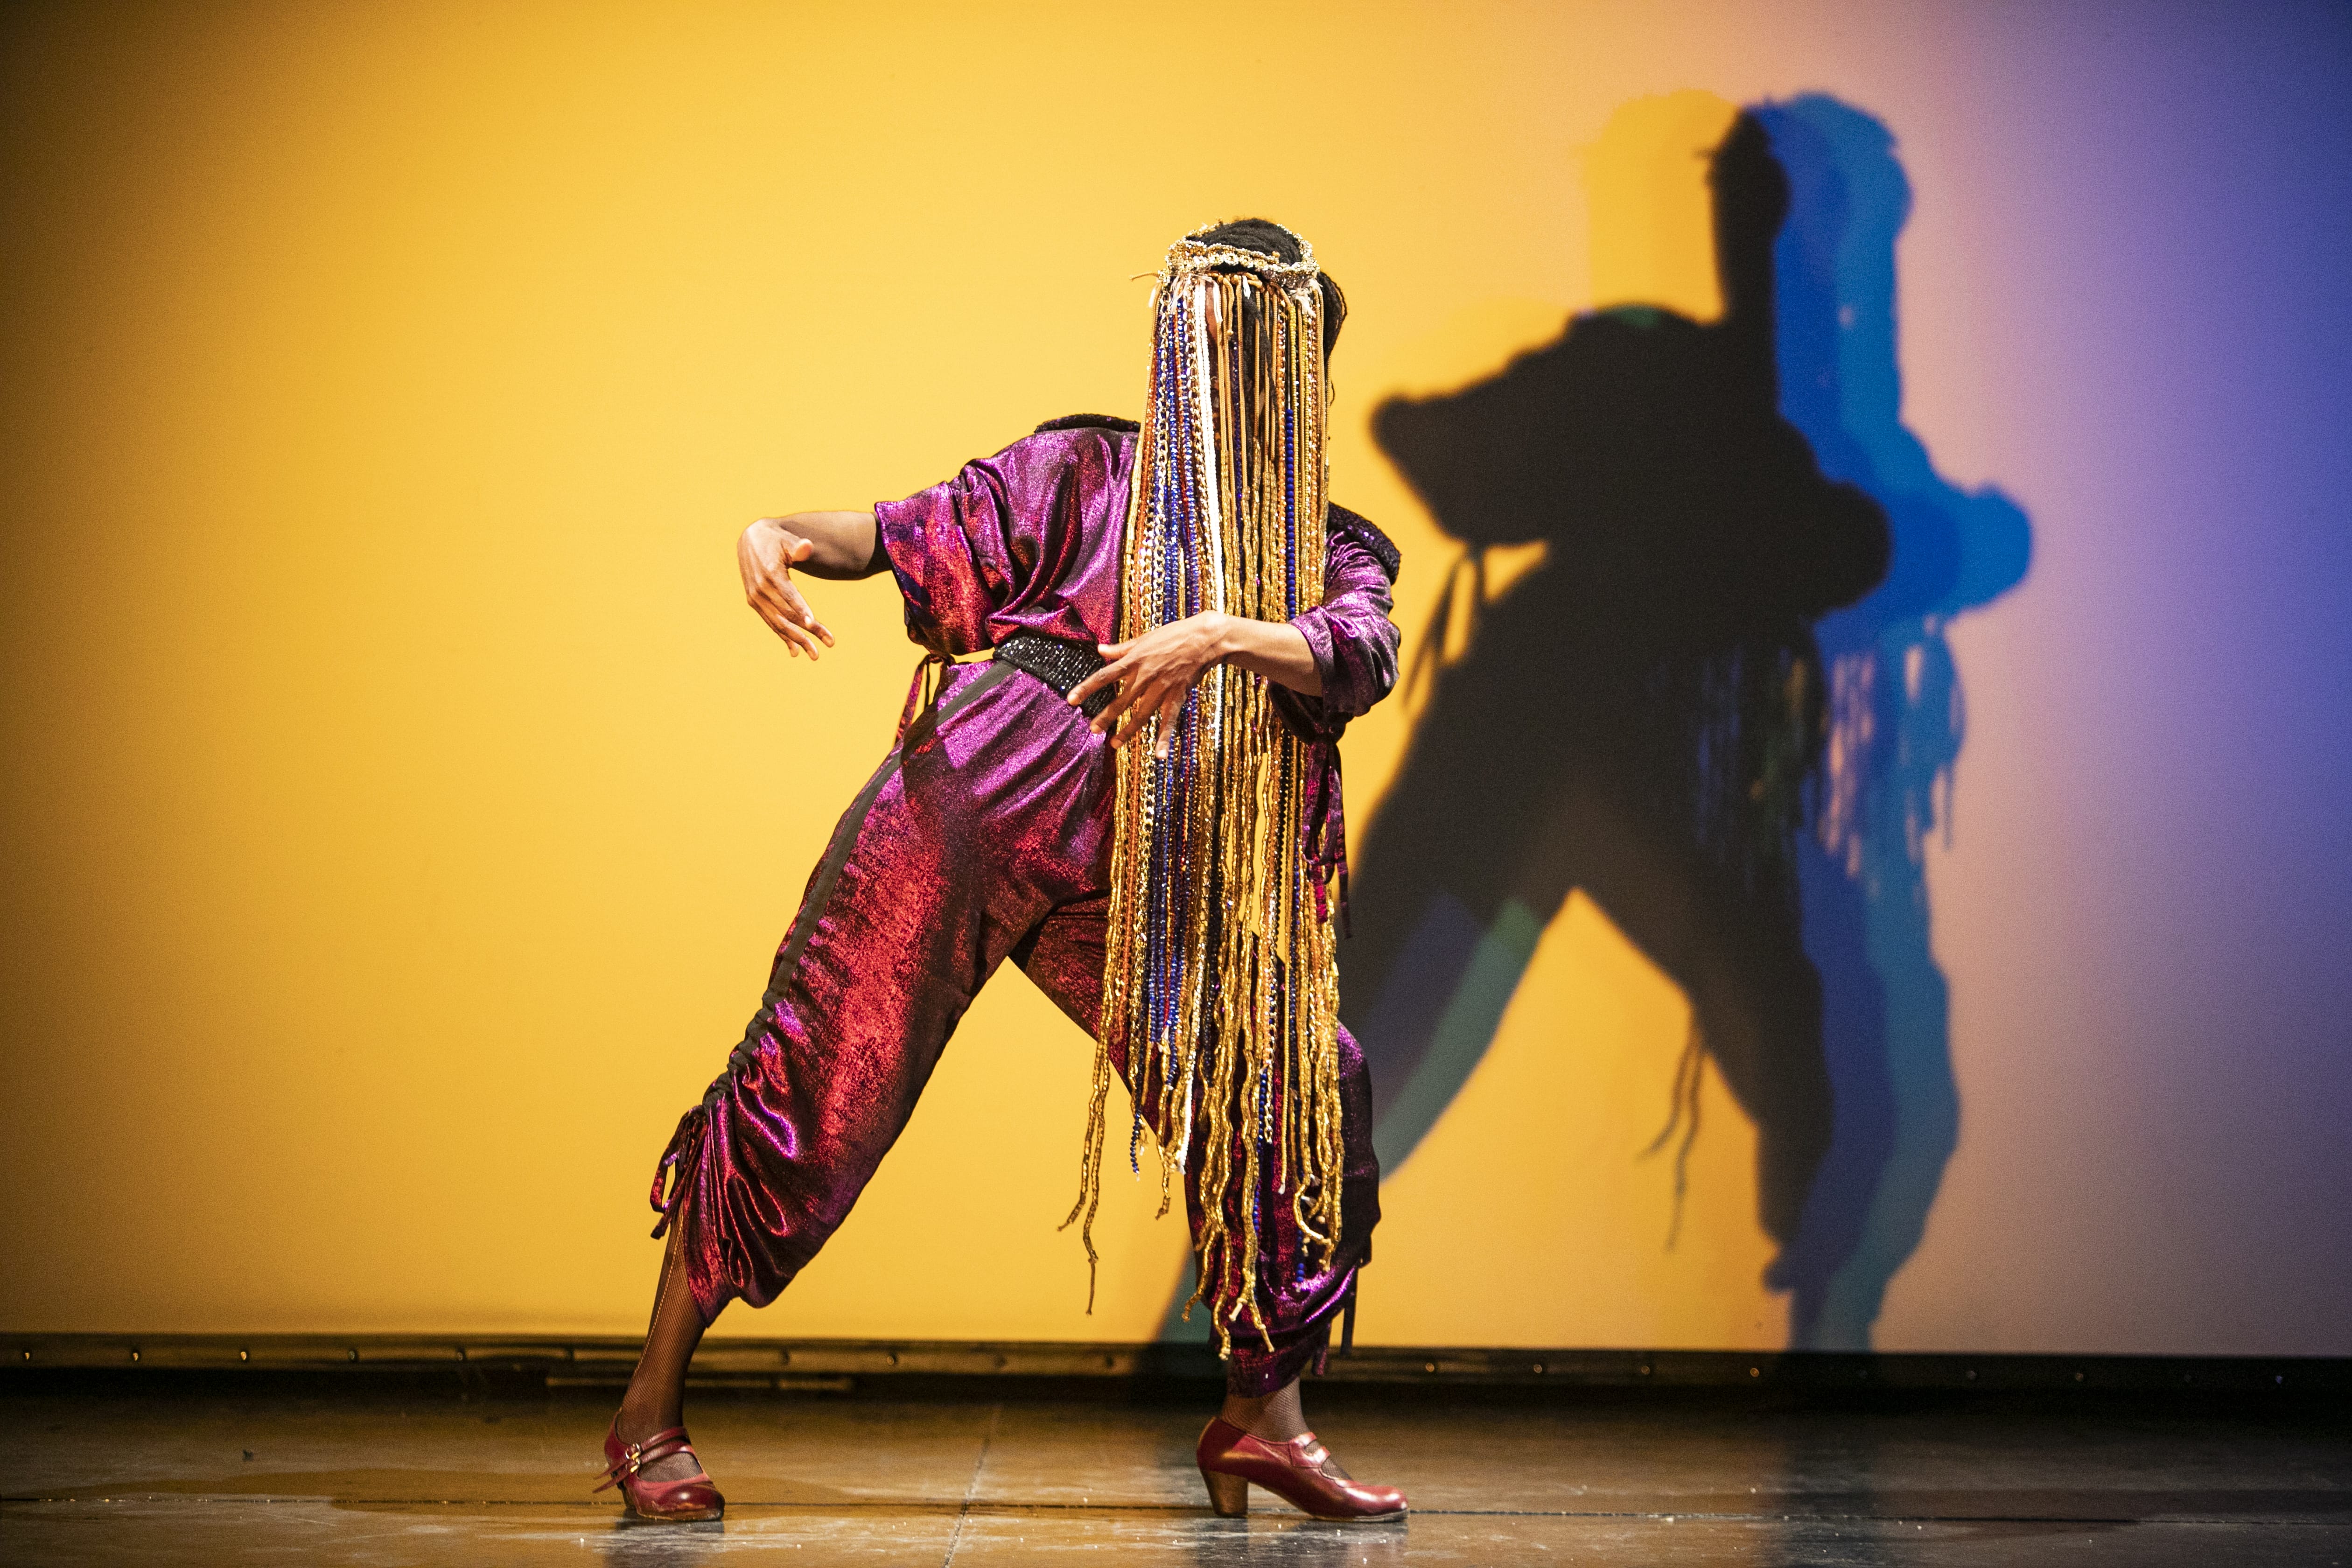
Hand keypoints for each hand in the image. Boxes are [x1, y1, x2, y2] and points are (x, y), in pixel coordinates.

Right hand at [738, 518, 836, 658]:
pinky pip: (771, 623)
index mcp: (770, 573)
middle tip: (830, 643)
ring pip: (779, 623)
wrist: (750, 540)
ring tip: (815, 654)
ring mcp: (756, 598)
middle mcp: (761, 589)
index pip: (788, 595)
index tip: (814, 624)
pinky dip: (783, 637)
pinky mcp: (755, 603)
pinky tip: (795, 652)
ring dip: (798, 640)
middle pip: (787, 614)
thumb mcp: (786, 539)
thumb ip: (798, 547)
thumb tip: (807, 546)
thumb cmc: (775, 539)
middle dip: (809, 631)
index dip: (801, 610)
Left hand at [1067, 612, 1233, 754]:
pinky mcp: (1177, 695)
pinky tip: (1158, 755)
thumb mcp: (1144, 638)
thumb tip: (1099, 649)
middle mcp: (1145, 676)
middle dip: (1106, 716)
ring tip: (1114, 744)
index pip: (1104, 676)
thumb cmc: (1174, 634)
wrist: (1205, 638)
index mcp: (1134, 660)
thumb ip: (1121, 648)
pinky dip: (1164, 738)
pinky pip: (1169, 720)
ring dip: (1128, 730)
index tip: (1071, 700)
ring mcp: (1161, 687)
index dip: (1086, 688)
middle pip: (1120, 700)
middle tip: (1093, 730)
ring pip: (1141, 713)